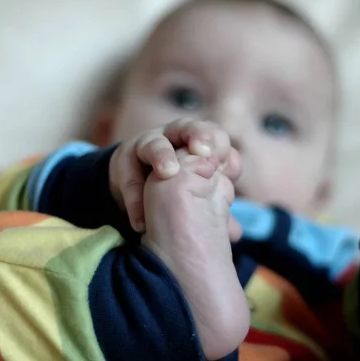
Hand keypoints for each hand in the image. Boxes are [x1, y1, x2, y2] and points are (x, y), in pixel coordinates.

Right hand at [109, 118, 238, 231]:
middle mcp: (173, 137)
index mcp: (196, 141)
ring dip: (162, 157)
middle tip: (204, 153)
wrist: (135, 183)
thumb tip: (235, 234)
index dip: (222, 146)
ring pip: (154, 144)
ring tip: (168, 174)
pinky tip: (141, 220)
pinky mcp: (124, 160)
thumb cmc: (174, 182)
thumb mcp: (195, 191)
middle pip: (188, 127)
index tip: (229, 168)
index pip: (214, 135)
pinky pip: (128, 174)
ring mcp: (147, 145)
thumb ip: (214, 208)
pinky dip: (135, 197)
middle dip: (198, 136)